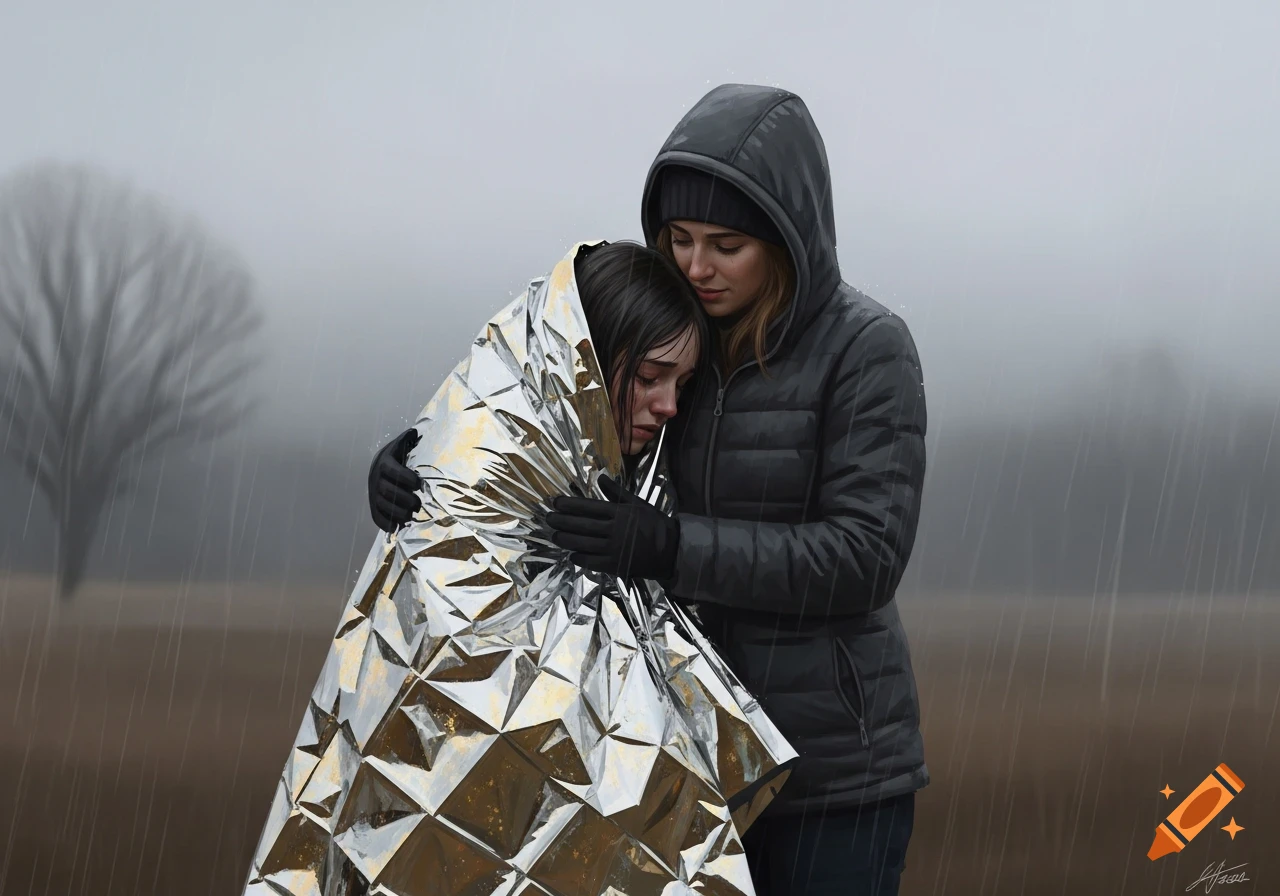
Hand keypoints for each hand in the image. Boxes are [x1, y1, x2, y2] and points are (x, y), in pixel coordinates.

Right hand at [368, 428, 422, 531]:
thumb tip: (416, 431)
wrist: (381, 464)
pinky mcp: (373, 505)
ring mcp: (373, 492)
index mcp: (385, 462)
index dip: (405, 478)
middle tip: (418, 504)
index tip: (419, 484)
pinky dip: (385, 524)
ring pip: (381, 504)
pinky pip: (376, 516)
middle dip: (404, 499)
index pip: (392, 470)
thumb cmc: (398, 456)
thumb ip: (409, 440)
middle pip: (387, 490)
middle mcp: (376, 478)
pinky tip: (397, 528)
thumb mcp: (403, 446)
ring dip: (397, 512)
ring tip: (411, 516)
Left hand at [544, 475, 678, 580]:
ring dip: (566, 540)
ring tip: (554, 536)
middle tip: (548, 518)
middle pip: (582, 525)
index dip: (570, 505)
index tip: (555, 503)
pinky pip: (592, 562)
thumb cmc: (653, 524)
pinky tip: (571, 555)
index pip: (589, 507)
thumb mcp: (637, 503)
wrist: (670, 550)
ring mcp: (614, 549)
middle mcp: (614, 530)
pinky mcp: (615, 565)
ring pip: (583, 544)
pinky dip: (579, 558)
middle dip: (562, 522)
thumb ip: (616, 492)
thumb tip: (600, 477)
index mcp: (619, 513)